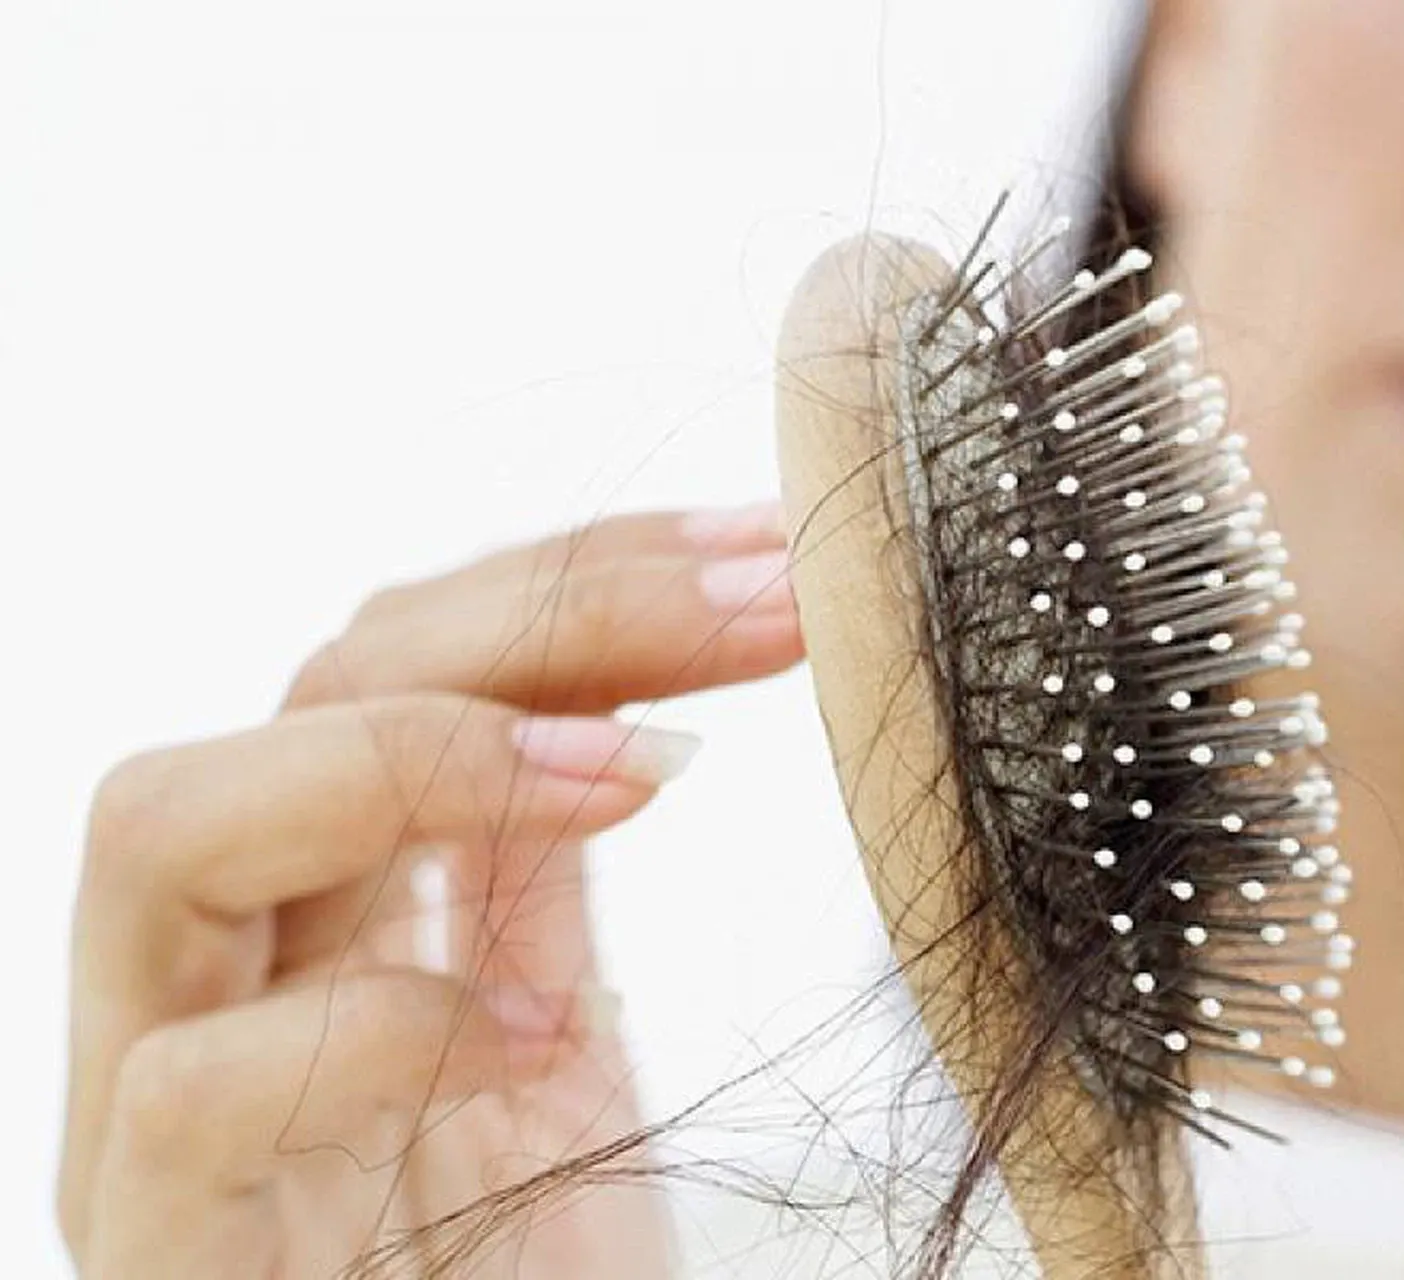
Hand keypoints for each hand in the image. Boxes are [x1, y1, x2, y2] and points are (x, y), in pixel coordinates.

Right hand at [57, 503, 805, 1277]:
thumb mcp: (554, 1066)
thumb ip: (532, 898)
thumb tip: (626, 705)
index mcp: (326, 927)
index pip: (394, 660)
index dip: (574, 579)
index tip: (768, 553)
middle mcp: (221, 989)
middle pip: (296, 688)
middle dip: (536, 612)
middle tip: (757, 605)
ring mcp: (163, 1125)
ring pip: (162, 824)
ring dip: (417, 757)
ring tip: (639, 776)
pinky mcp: (161, 1261)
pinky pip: (186, 1095)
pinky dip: (365, 1027)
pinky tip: (534, 1040)